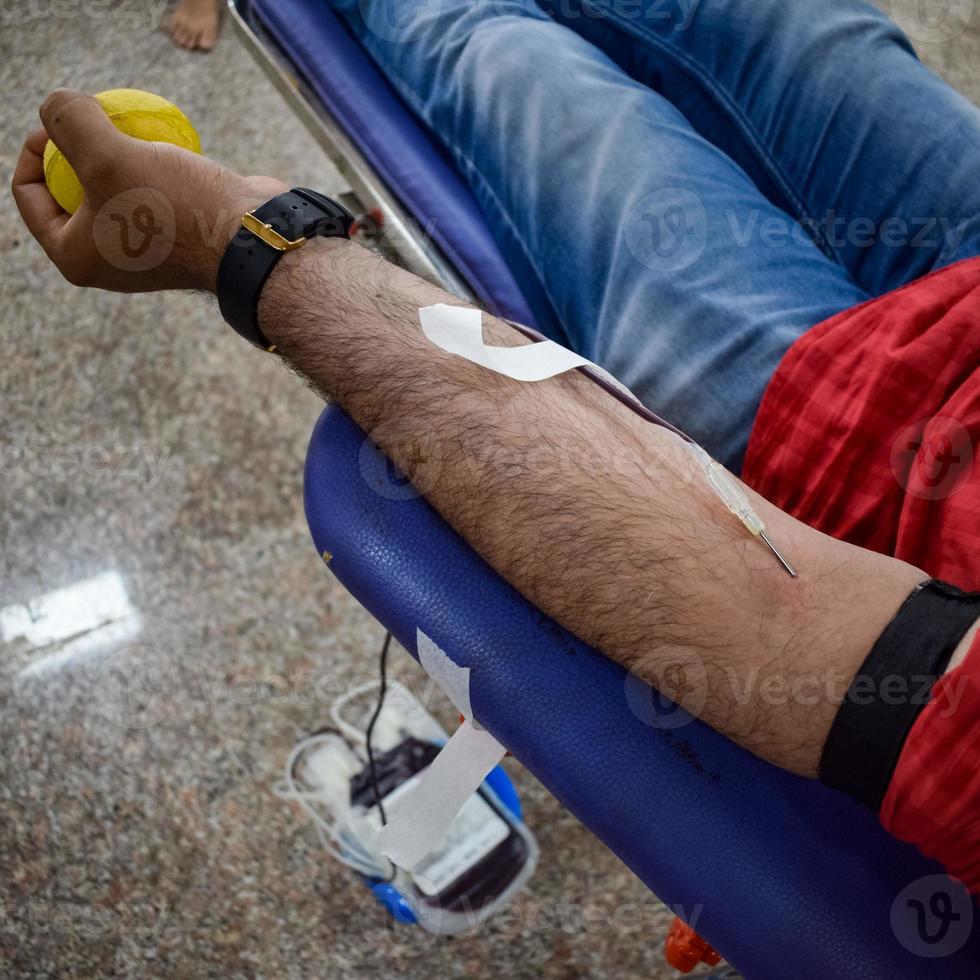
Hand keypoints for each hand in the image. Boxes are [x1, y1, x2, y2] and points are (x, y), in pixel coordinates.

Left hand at [11, 89, 286, 292]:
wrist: (252, 240)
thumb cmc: (176, 207)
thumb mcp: (107, 154)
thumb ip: (68, 121)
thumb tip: (56, 104)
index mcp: (76, 258)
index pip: (30, 192)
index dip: (39, 145)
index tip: (71, 119)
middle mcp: (106, 262)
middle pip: (72, 189)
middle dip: (84, 148)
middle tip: (105, 118)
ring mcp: (144, 252)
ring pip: (116, 189)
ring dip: (124, 153)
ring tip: (138, 129)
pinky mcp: (178, 239)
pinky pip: (153, 195)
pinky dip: (157, 168)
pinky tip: (169, 145)